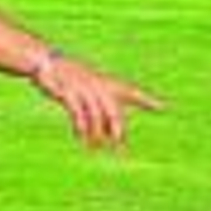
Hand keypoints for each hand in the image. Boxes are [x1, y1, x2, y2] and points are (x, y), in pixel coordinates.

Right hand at [30, 52, 162, 148]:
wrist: (46, 62)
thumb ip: (102, 110)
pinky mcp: (68, 92)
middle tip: (118, 145)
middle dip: (116, 129)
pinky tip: (81, 137)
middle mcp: (99, 85)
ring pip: (96, 115)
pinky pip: (77, 113)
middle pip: (113, 111)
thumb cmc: (71, 78)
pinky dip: (80, 126)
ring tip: (96, 148)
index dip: (146, 100)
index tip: (163, 107)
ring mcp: (84, 88)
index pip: (131, 91)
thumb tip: (114, 136)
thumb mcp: (90, 89)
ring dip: (96, 133)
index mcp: (107, 83)